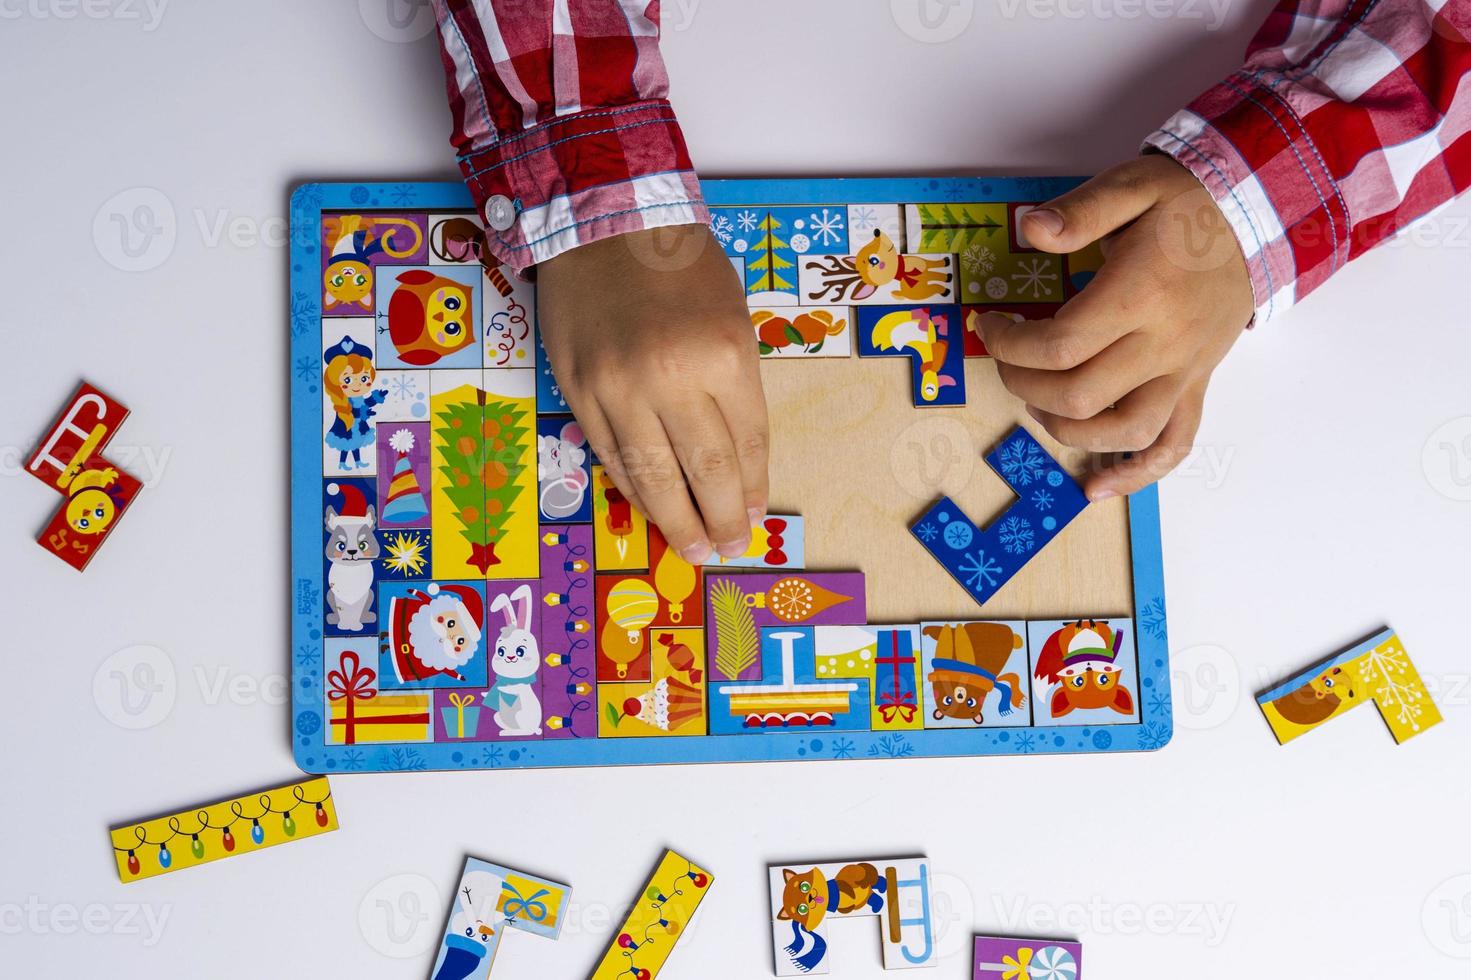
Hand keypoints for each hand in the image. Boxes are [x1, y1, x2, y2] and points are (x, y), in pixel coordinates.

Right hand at [536, 224, 767, 561]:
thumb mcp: (732, 318)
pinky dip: (635, 488)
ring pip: (653, 477)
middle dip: (721, 520)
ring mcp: (619, 388)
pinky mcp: (579, 392)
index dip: (752, 488)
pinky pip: (612, 456)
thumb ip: (736, 388)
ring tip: (693, 548)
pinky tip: (652, 507)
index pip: (748, 444)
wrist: (604, 225)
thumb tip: (740, 463)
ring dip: (676, 521)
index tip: (754, 516)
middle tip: (729, 547)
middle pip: (706, 472)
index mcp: (725, 354)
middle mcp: (672, 377)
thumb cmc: (680, 267)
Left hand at [977, 154, 1253, 498]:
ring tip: (1038, 402)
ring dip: (1065, 429)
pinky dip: (1136, 475)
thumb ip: (1080, 211)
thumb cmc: (1188, 202)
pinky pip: (1175, 445)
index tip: (990, 327)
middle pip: (1080, 395)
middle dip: (1024, 384)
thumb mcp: (1132, 186)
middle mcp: (1164, 344)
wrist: (1258, 217)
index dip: (1009, 345)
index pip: (1059, 345)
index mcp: (1140, 296)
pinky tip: (1096, 488)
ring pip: (1122, 431)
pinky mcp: (1196, 384)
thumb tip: (1031, 230)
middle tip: (1007, 358)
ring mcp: (1184, 371)